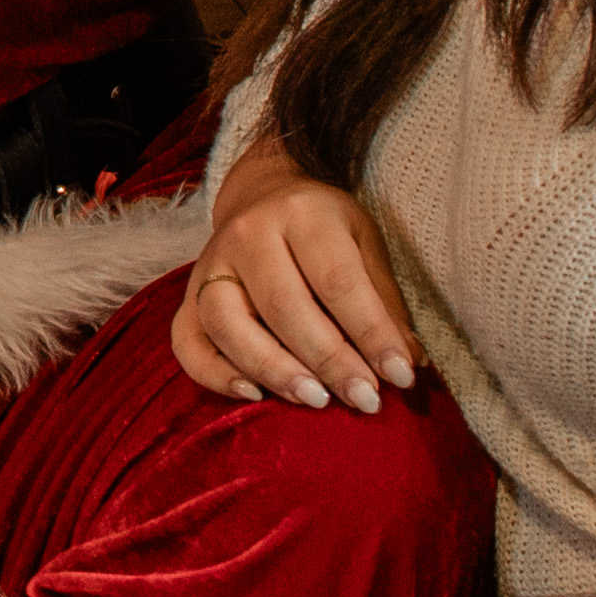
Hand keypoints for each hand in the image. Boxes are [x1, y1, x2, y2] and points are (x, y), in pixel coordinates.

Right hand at [171, 145, 421, 412]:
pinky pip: (187, 343)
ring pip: (229, 325)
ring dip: (275, 370)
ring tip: (317, 400)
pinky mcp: (187, 298)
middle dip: (330, 360)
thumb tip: (407, 365)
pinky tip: (254, 396)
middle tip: (366, 400)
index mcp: (303, 214)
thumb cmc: (325, 229)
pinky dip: (216, 374)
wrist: (262, 196)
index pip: (338, 281)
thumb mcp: (364, 244)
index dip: (371, 333)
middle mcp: (249, 235)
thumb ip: (384, 303)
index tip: (401, 376)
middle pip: (285, 306)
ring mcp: (211, 267)